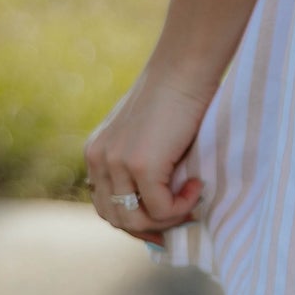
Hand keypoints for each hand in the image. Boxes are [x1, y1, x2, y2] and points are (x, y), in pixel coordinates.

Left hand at [84, 67, 210, 247]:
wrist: (184, 68)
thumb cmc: (175, 95)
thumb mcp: (144, 133)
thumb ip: (139, 161)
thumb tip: (156, 200)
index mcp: (96, 152)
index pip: (105, 205)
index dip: (134, 220)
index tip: (163, 222)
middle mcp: (98, 159)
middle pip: (116, 217)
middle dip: (150, 226)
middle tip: (181, 217)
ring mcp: (117, 163)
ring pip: (136, 219)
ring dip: (167, 218)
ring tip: (191, 199)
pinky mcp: (142, 164)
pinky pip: (161, 208)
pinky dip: (183, 205)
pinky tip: (198, 186)